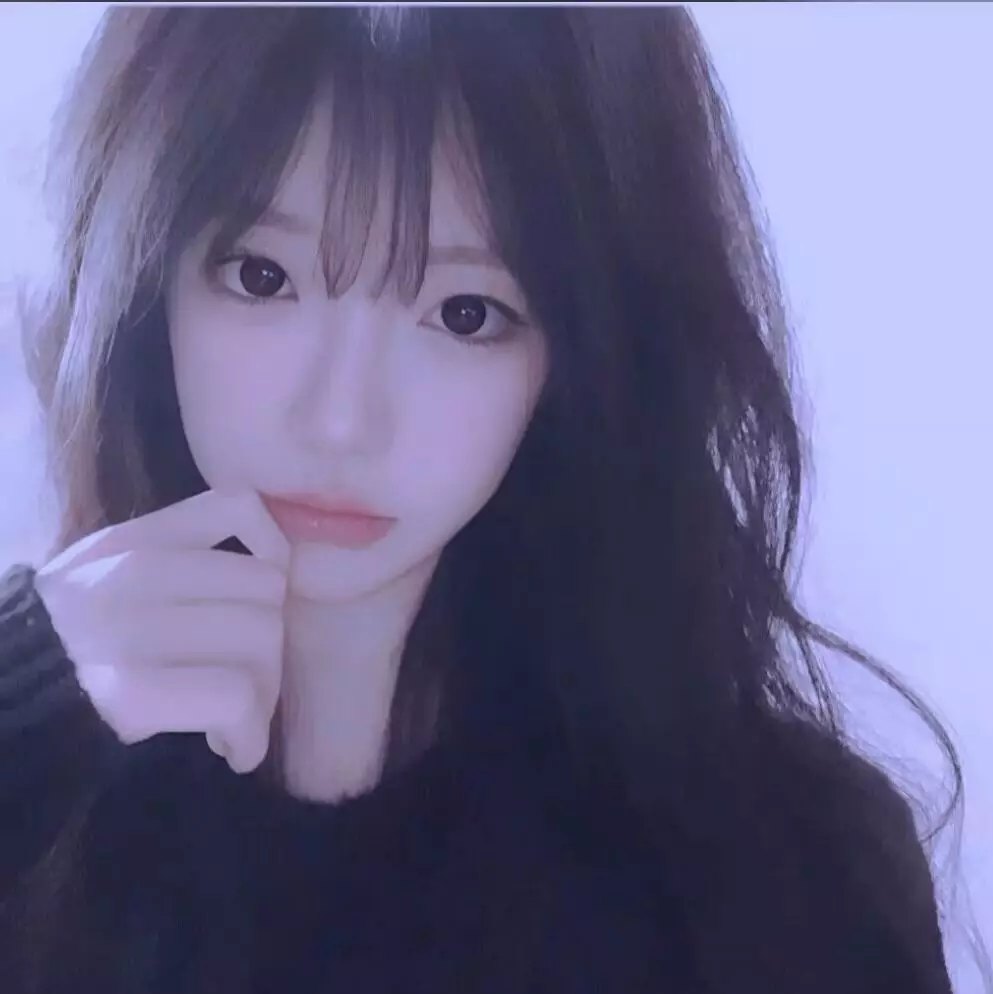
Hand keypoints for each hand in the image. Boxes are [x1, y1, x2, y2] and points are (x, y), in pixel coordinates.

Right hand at [35, 490, 290, 773]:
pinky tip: (231, 749)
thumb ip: (177, 557)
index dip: (275, 550)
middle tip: (248, 681)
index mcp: (131, 542)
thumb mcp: (102, 577)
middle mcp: (132, 575)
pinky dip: (249, 733)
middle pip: (267, 589)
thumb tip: (277, 569)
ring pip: (262, 642)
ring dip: (264, 694)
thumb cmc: (71, 650)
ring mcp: (131, 630)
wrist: (5, 706)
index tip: (266, 598)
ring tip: (234, 718)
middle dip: (272, 643)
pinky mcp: (131, 691)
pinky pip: (237, 698)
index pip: (236, 506)